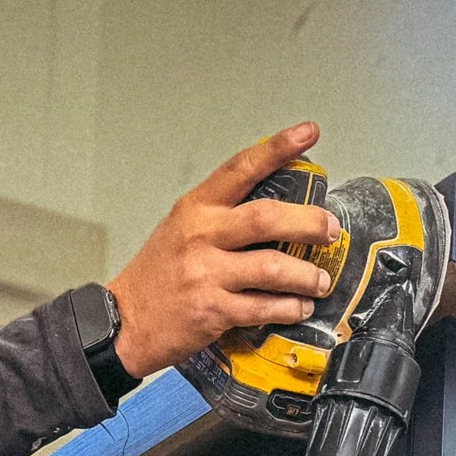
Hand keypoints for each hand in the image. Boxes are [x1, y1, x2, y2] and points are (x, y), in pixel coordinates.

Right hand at [106, 124, 340, 379]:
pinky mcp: (211, 311)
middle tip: (331, 229)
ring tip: (320, 280)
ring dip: (305, 275)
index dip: (278, 148)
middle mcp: (201, 235)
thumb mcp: (181, 229)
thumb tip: (279, 211)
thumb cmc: (158, 276)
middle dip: (309, 223)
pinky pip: (262, 308)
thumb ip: (222, 216)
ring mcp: (206, 274)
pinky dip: (288, 308)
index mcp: (196, 208)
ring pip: (272, 267)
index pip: (241, 168)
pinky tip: (299, 308)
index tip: (308, 132)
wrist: (124, 322)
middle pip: (267, 218)